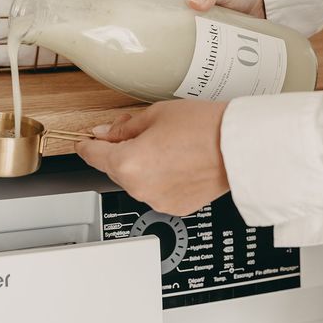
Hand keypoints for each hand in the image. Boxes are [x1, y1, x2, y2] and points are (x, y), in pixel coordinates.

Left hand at [75, 100, 229, 215]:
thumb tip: (104, 133)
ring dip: (140, 164)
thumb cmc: (202, 127)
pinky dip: (158, 177)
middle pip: (114, 167)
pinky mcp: (175, 207)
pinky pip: (155, 190)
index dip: (86, 144)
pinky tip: (175, 160)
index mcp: (127, 163)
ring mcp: (157, 200)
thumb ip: (123, 128)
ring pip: (135, 180)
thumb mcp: (154, 115)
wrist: (237, 146)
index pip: (92, 155)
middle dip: (120, 149)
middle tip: (138, 129)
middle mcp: (139, 188)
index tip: (84, 141)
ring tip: (165, 144)